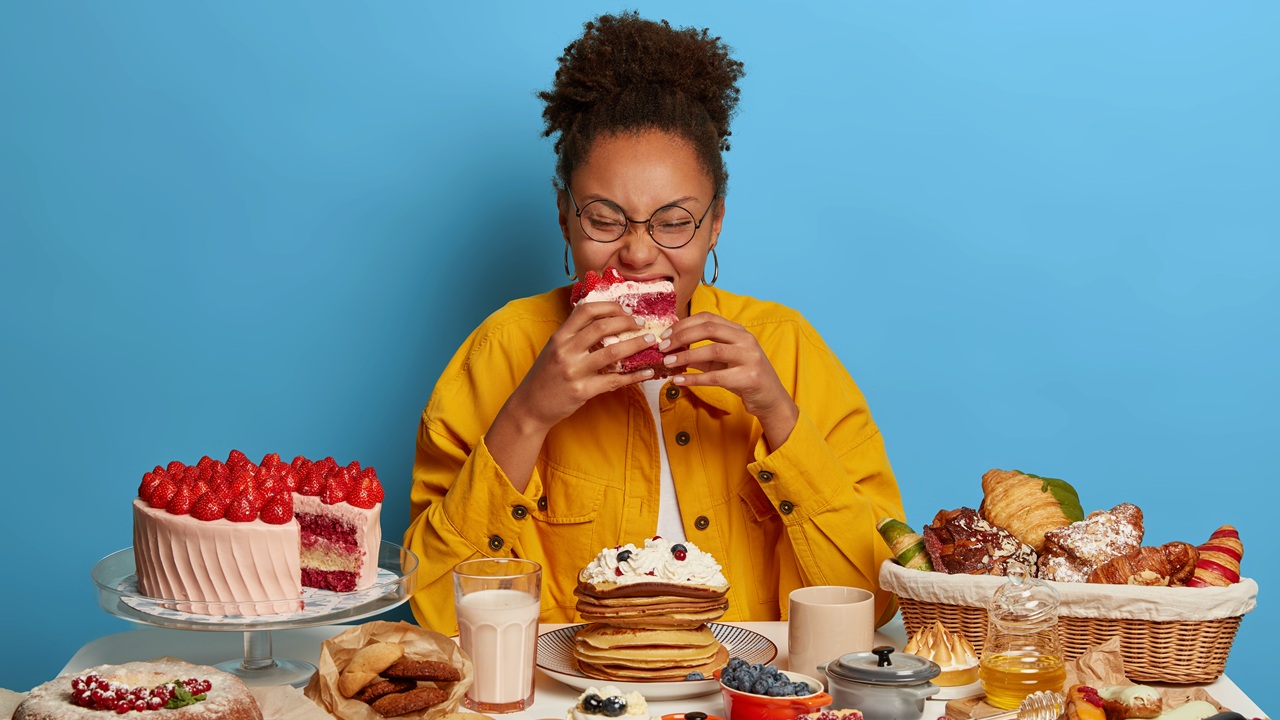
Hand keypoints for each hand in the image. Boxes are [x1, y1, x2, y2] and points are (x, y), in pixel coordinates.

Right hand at [507, 301, 657, 430]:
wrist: (530, 406)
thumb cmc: (545, 377)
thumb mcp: (554, 350)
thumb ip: (574, 336)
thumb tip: (605, 322)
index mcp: (559, 337)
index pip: (586, 310)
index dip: (610, 306)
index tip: (626, 309)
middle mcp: (566, 350)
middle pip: (602, 327)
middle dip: (627, 322)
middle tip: (642, 323)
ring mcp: (574, 371)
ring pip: (613, 352)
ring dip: (636, 344)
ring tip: (651, 341)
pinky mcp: (582, 391)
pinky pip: (615, 380)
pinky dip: (635, 376)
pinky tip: (647, 372)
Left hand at [657, 312, 798, 448]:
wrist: (770, 399)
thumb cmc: (744, 377)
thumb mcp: (722, 362)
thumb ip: (700, 355)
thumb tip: (672, 352)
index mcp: (738, 331)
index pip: (708, 318)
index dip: (684, 324)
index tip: (665, 334)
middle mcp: (746, 339)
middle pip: (709, 329)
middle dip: (682, 336)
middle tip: (663, 346)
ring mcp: (749, 357)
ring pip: (713, 350)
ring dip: (686, 356)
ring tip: (667, 363)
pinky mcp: (749, 378)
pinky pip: (716, 377)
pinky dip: (694, 379)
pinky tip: (678, 381)